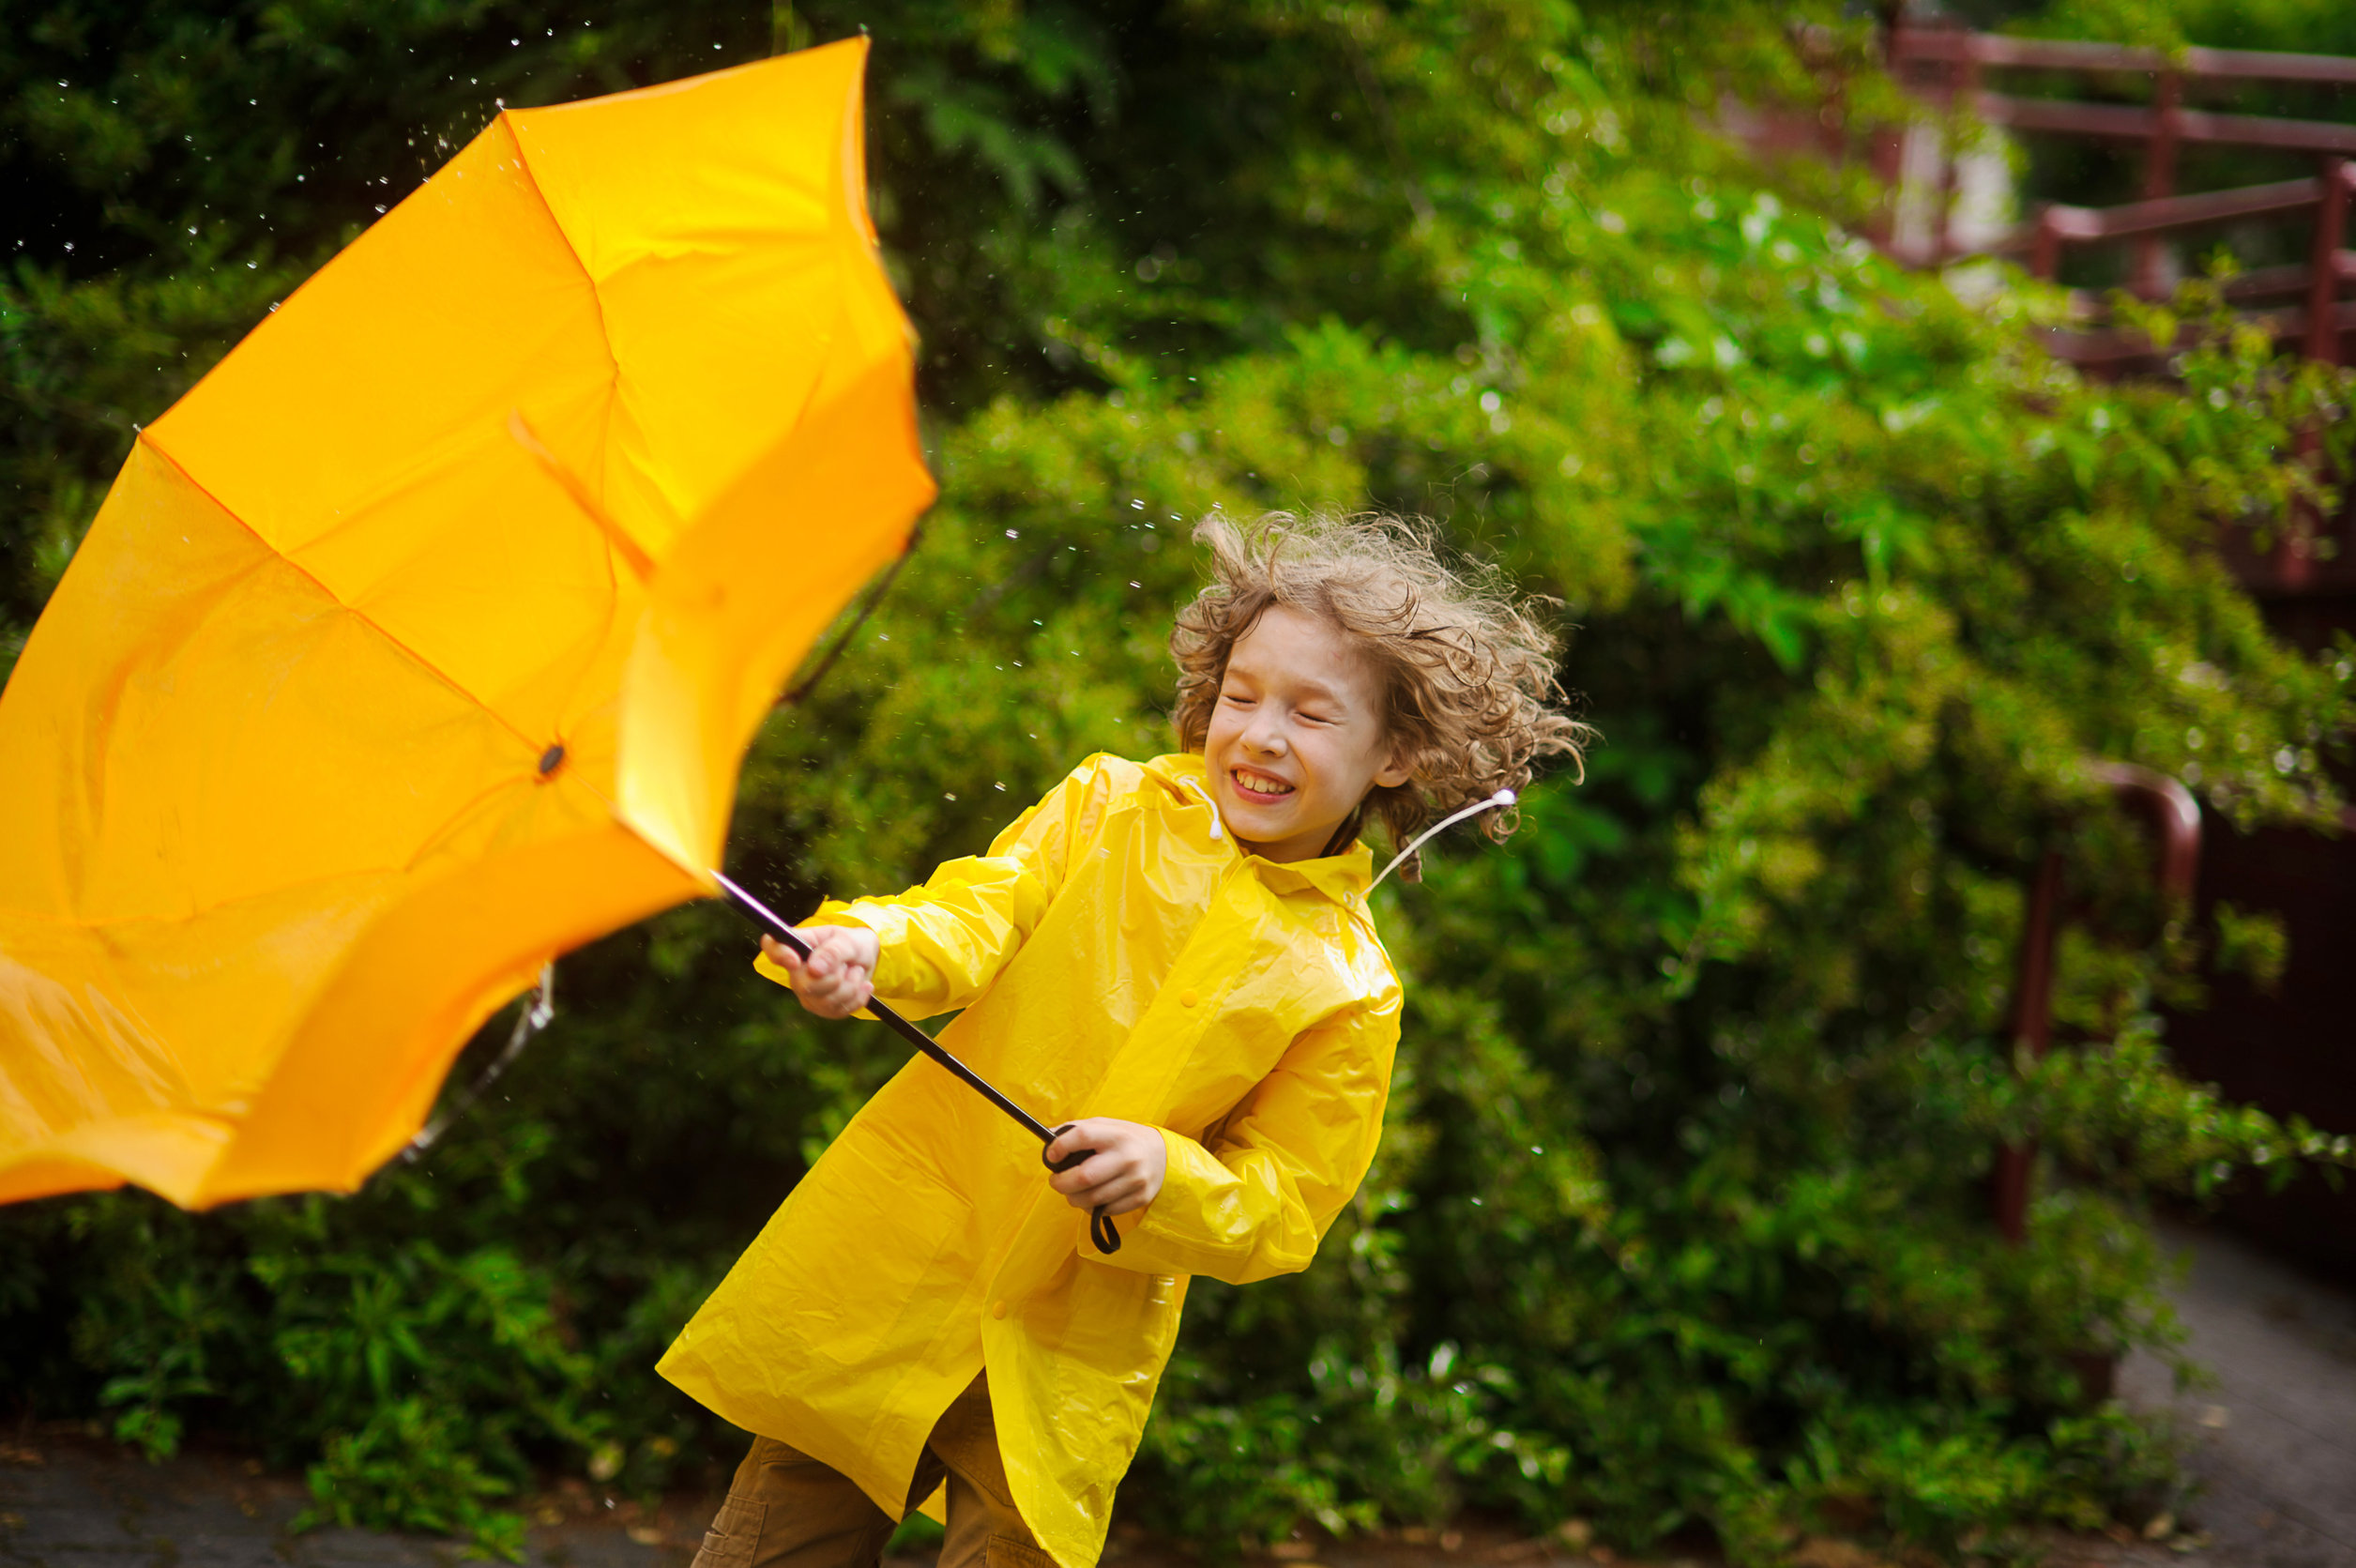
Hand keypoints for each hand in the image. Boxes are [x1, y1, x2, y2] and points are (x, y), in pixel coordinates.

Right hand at [761, 927, 879, 1018]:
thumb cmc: (852, 943)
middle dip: (834, 977)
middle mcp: (796, 972)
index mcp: (797, 946)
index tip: (795, 960)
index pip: (773, 948)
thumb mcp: (848, 940)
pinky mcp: (822, 1008)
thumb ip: (832, 951)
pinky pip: (838, 1011)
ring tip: (855, 971)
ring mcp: (807, 993)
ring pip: (825, 1001)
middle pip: (804, 985)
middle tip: (846, 964)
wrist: (868, 959)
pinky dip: (857, 997)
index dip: (779, 954)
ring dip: (850, 985)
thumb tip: (814, 969)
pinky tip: (862, 985)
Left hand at [1043, 1118, 1166, 1217]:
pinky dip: (1091, 1207)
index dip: (1060, 1147)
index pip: (1082, 1137)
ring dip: (1073, 1198)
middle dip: (1061, 1183)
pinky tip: (1092, 1198)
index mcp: (1116, 1135)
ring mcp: (1135, 1180)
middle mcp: (1128, 1157)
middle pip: (1084, 1177)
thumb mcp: (1106, 1125)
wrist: (1164, 1155)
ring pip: (1092, 1199)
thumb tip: (1047, 1135)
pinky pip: (1105, 1211)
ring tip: (1072, 1191)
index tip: (1051, 1155)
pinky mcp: (1140, 1198)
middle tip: (1055, 1181)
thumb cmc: (1126, 1139)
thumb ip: (1077, 1129)